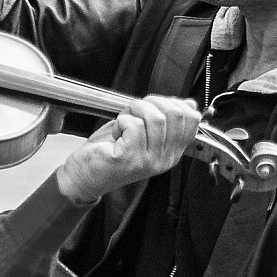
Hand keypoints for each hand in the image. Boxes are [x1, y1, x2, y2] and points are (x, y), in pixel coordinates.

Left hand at [55, 96, 203, 202]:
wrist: (84, 174)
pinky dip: (121, 121)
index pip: (192, 119)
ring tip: (124, 120)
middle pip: (176, 114)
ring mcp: (149, 161)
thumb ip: (166, 118)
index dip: (173, 102)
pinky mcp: (130, 159)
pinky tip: (117, 133)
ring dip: (135, 110)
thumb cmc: (111, 150)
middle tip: (135, 110)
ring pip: (155, 118)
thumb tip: (189, 104)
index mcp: (172, 152)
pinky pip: (134, 125)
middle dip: (153, 102)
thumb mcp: (145, 132)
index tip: (154, 105)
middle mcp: (165, 159)